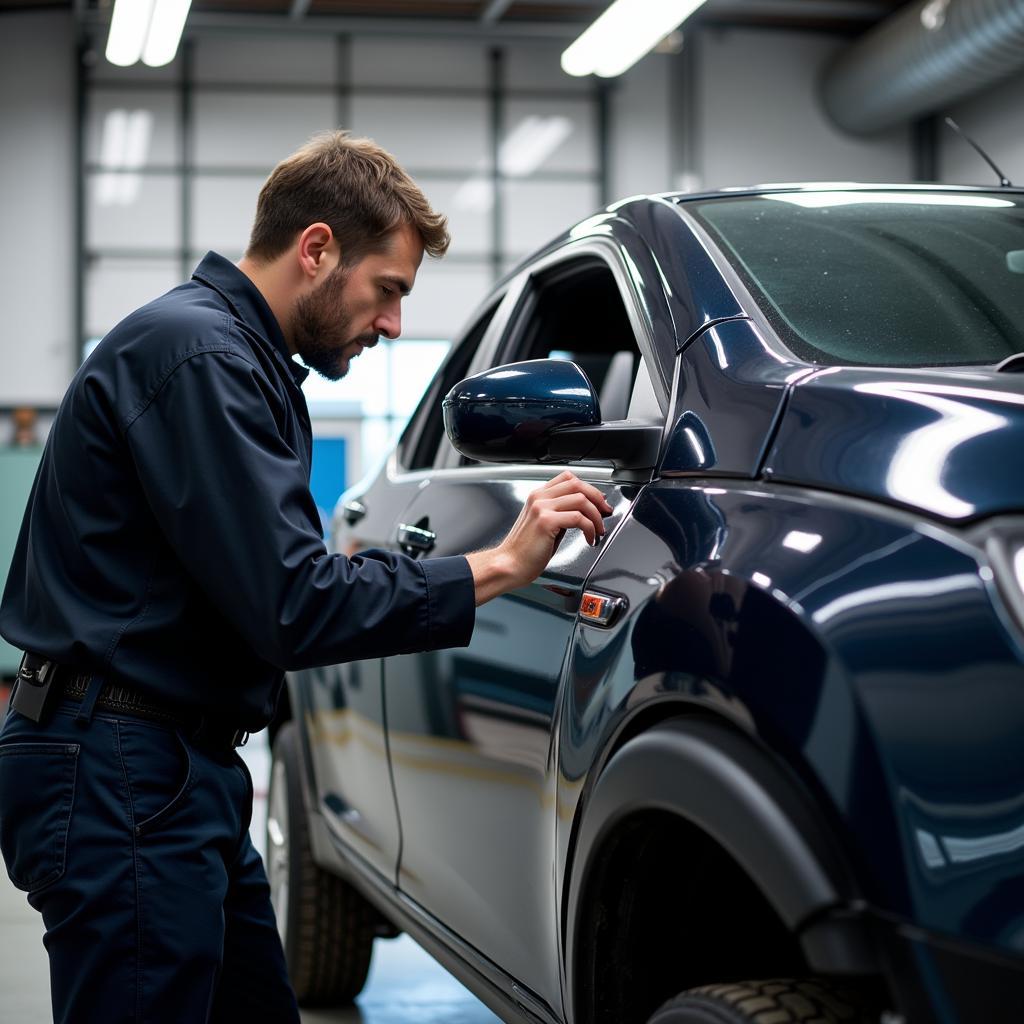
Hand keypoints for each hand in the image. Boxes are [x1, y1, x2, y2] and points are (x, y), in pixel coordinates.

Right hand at [466, 471, 613, 604]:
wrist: (509, 565)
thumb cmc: (524, 551)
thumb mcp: (543, 524)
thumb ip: (560, 513)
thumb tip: (583, 512)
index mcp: (538, 496)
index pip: (568, 478)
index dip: (589, 488)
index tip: (598, 501)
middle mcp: (539, 498)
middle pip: (578, 485)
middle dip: (597, 498)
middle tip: (605, 512)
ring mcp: (542, 508)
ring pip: (581, 499)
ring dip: (596, 516)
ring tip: (597, 530)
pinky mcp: (547, 522)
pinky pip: (579, 518)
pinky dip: (590, 528)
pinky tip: (589, 538)